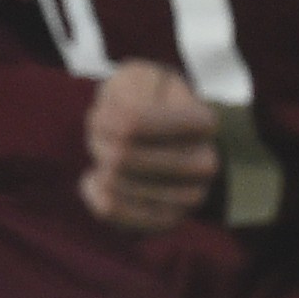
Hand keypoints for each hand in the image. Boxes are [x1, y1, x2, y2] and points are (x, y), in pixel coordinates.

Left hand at [80, 61, 219, 231]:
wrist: (162, 137)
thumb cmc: (145, 100)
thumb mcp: (138, 76)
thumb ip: (128, 87)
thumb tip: (125, 125)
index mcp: (202, 122)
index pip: (131, 122)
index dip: (105, 115)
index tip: (109, 110)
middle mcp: (205, 163)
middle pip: (119, 155)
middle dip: (99, 138)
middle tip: (102, 128)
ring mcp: (189, 198)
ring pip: (112, 181)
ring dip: (98, 159)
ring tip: (107, 148)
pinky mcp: (166, 222)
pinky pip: (110, 211)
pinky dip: (93, 191)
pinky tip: (97, 178)